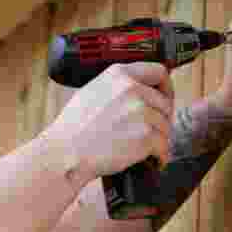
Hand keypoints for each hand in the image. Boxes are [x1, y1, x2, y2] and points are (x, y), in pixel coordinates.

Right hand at [44, 62, 174, 179]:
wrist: (66, 152)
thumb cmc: (73, 128)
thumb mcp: (91, 91)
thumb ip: (117, 87)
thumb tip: (139, 91)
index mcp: (119, 74)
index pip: (158, 71)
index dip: (165, 87)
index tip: (165, 98)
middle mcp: (133, 89)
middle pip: (165, 103)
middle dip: (161, 119)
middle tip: (151, 131)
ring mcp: (141, 112)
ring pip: (165, 126)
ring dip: (158, 139)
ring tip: (144, 149)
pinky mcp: (145, 136)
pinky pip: (164, 146)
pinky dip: (160, 156)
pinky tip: (152, 160)